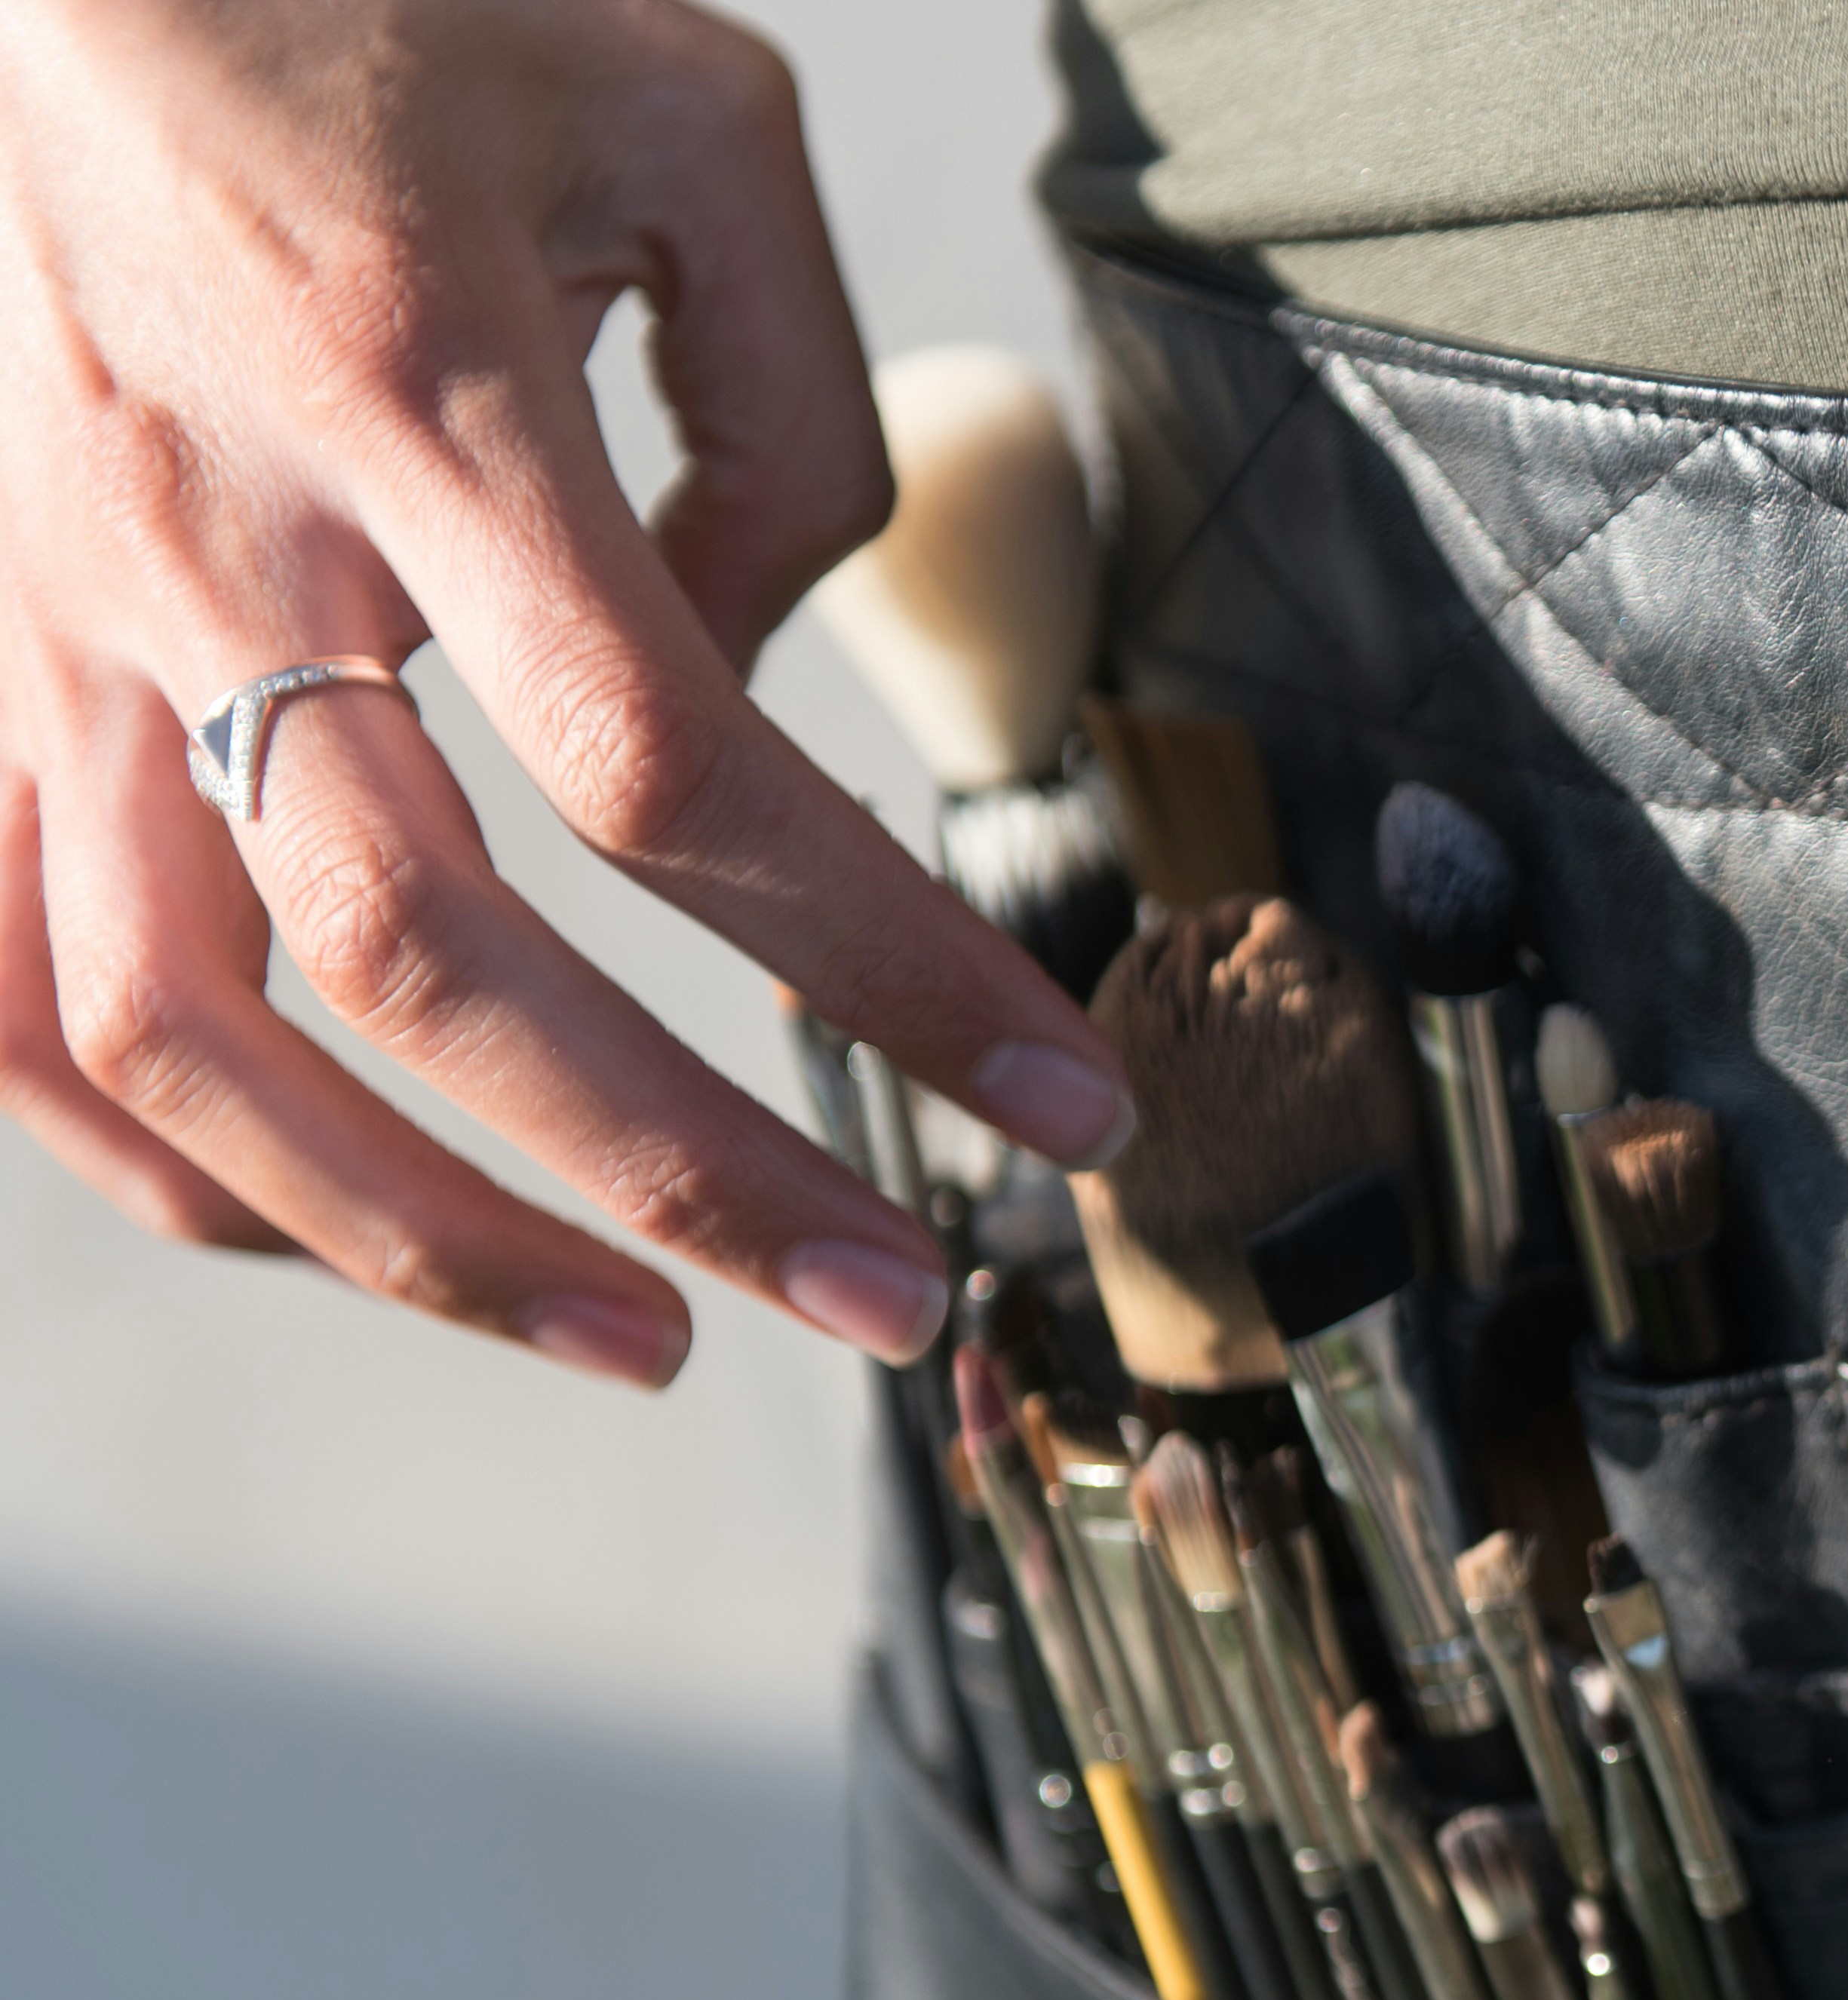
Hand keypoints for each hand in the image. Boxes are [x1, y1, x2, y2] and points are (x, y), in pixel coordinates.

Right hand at [0, 0, 1133, 1384]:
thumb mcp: (697, 128)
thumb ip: (792, 429)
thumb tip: (756, 673)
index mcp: (420, 394)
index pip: (677, 776)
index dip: (887, 967)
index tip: (1062, 1100)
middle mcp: (213, 541)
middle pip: (431, 965)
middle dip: (682, 1171)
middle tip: (895, 1303)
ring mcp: (57, 621)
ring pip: (190, 1038)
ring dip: (420, 1234)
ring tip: (642, 1343)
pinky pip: (15, 985)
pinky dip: (167, 1153)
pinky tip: (336, 1236)